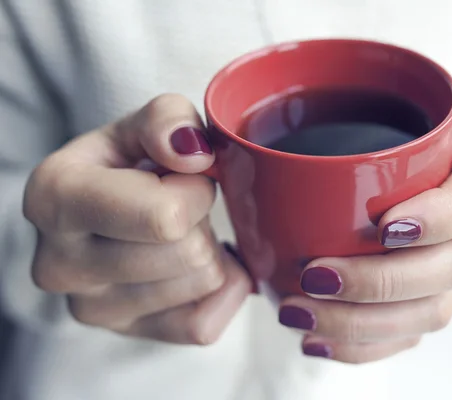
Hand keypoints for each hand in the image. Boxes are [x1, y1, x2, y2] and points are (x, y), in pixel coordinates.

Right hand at [24, 94, 251, 343]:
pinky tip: (194, 265)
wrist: (103, 210)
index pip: (165, 217)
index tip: (180, 178)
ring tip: (176, 232)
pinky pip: (204, 324)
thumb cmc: (124, 165)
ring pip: (203, 283)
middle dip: (201, 220)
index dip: (196, 191)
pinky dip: (219, 291)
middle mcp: (60, 265)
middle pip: (190, 253)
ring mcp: (91, 308)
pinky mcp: (124, 333)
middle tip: (177, 206)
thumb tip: (195, 154)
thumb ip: (168, 119)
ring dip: (207, 250)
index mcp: (56, 199)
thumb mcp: (139, 125)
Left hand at [278, 118, 451, 362]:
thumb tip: (207, 149)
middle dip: (384, 281)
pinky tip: (317, 342)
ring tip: (300, 315)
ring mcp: (451, 268)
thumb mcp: (349, 103)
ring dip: (365, 323)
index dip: (442, 215)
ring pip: (432, 311)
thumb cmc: (359, 134)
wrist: (371, 167)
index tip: (383, 227)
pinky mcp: (427, 301)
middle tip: (315, 275)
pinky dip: (363, 347)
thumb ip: (309, 106)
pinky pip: (409, 337)